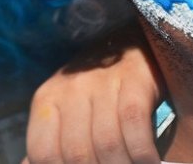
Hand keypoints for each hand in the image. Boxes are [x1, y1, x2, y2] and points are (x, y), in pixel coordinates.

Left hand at [24, 26, 163, 163]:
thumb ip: (53, 141)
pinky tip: (149, 161)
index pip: (43, 153)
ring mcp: (101, 81)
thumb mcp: (66, 110)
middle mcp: (70, 88)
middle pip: (77, 153)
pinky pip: (135, 125)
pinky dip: (143, 153)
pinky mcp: (134, 78)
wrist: (130, 41)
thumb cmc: (95, 88)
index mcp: (46, 100)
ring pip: (107, 143)